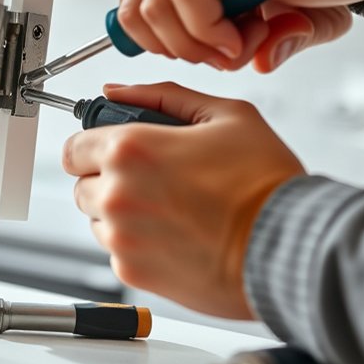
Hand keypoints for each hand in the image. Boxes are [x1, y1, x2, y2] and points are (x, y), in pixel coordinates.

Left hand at [62, 82, 304, 318]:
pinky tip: (177, 235)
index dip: (93, 147)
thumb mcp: (224, 115)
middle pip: (83, 186)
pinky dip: (139, 244)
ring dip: (122, 214)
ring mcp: (122, 237)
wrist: (288, 245)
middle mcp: (118, 194)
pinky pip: (118, 252)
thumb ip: (162, 97)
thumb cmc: (265, 182)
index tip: (112, 152)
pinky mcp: (133, 272)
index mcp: (131, 149)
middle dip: (109, 180)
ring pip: (98, 221)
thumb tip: (117, 91)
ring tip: (172, 210)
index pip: (74, 148)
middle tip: (155, 181)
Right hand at [118, 0, 363, 70]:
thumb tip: (240, 53)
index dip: (204, 32)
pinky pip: (148, 4)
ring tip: (228, 41)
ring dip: (179, 42)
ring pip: (139, 9)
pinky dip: (173, 33)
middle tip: (237, 50)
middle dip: (190, 43)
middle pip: (148, 5)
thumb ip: (269, 13)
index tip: (241, 46)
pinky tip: (213, 34)